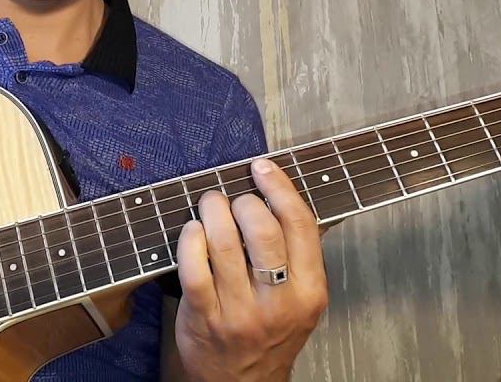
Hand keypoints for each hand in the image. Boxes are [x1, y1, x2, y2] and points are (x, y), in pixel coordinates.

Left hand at [174, 157, 327, 381]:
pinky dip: (191, 240)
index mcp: (310, 291)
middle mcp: (278, 303)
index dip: (279, 187)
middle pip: (262, 230)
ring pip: (224, 244)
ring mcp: (240, 313)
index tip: (262, 168)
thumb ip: (299, 253)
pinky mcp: (204, 318)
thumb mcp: (302, 298)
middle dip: (242, 200)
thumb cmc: (271, 332)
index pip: (299, 224)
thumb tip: (287, 194)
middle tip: (233, 199)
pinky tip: (192, 230)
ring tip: (210, 204)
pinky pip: (194, 268)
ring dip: (213, 211)